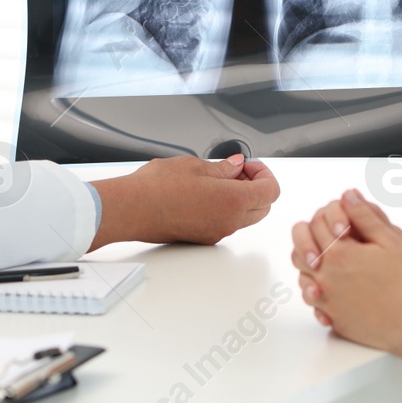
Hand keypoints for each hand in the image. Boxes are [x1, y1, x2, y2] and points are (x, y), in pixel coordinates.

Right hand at [90, 155, 278, 248]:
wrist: (130, 209)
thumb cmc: (157, 187)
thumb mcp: (194, 165)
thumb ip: (223, 168)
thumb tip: (237, 166)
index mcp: (232, 201)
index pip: (271, 191)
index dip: (264, 173)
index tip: (248, 164)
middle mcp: (229, 222)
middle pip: (263, 207)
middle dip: (256, 186)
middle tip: (237, 171)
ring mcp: (216, 233)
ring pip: (245, 217)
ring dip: (241, 198)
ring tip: (217, 179)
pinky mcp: (202, 238)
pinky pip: (226, 223)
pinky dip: (226, 208)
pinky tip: (205, 193)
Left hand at [291, 189, 401, 351]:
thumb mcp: (391, 240)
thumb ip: (365, 216)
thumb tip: (347, 195)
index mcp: (339, 252)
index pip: (316, 225)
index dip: (328, 220)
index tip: (344, 225)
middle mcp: (326, 276)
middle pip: (300, 251)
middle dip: (310, 241)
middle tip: (329, 242)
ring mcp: (328, 301)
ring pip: (303, 278)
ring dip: (310, 268)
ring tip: (326, 264)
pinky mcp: (334, 320)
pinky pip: (314, 304)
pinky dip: (317, 294)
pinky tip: (330, 290)